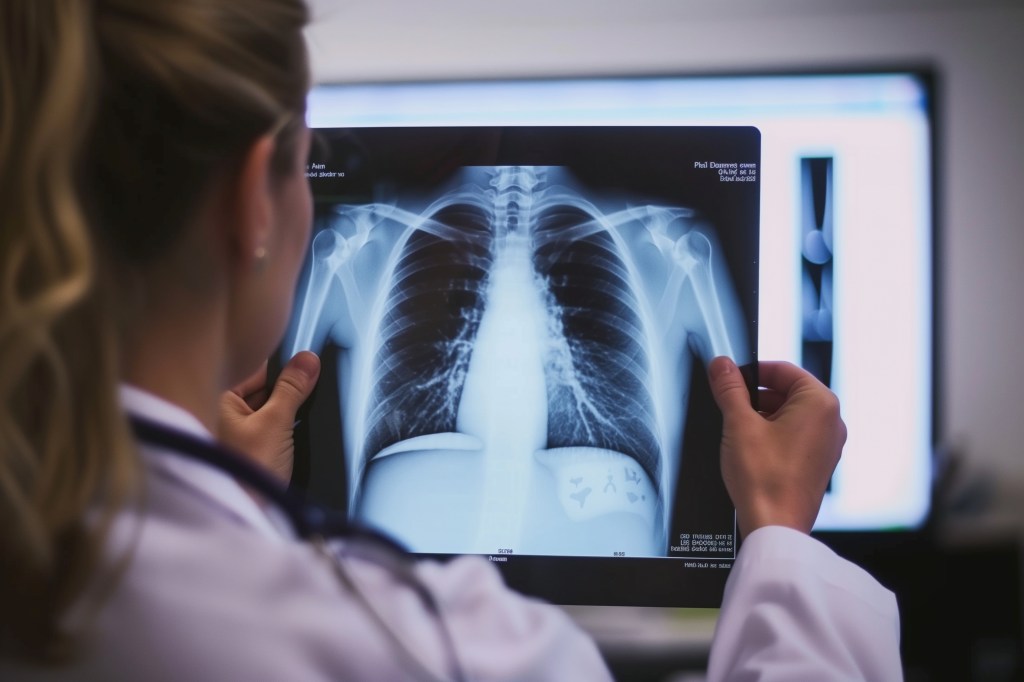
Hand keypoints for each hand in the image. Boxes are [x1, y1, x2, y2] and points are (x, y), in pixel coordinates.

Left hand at [218, 351, 320, 482]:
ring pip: (270, 411)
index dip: (284, 369)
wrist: (243, 516)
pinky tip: (289, 445)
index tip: (308, 367)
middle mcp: (222, 413)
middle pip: (266, 389)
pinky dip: (284, 434)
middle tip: (299, 406)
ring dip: (287, 417)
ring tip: (289, 432)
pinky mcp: (250, 451)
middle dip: (287, 395)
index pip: (257, 369)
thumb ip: (293, 388)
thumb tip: (308, 360)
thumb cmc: (246, 474)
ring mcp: (235, 433)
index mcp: (219, 398)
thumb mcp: (275, 423)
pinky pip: (271, 431)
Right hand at [707, 357, 845, 537]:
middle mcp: (831, 423)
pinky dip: (772, 435)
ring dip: (763, 416)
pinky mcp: (818, 464)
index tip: (731, 376)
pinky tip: (751, 449)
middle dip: (756, 395)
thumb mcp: (738, 424)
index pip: (784, 370)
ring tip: (738, 430)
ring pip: (790, 415)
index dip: (753, 371)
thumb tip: (722, 366)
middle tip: (730, 403)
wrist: (775, 526)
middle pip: (788, 392)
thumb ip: (729, 388)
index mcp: (820, 404)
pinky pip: (795, 437)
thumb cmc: (765, 480)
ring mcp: (827, 446)